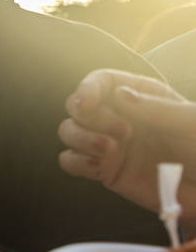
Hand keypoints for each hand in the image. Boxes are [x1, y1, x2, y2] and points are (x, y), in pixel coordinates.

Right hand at [58, 69, 195, 225]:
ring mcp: (110, 144)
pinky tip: (98, 167)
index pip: (101, 81)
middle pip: (78, 105)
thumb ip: (156, 108)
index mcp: (142, 96)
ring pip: (69, 131)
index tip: (88, 104)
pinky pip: (71, 162)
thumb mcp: (190, 123)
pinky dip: (76, 162)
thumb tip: (118, 95)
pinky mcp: (104, 171)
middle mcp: (120, 117)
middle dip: (90, 117)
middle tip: (123, 133)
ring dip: (81, 138)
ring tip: (110, 150)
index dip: (88, 88)